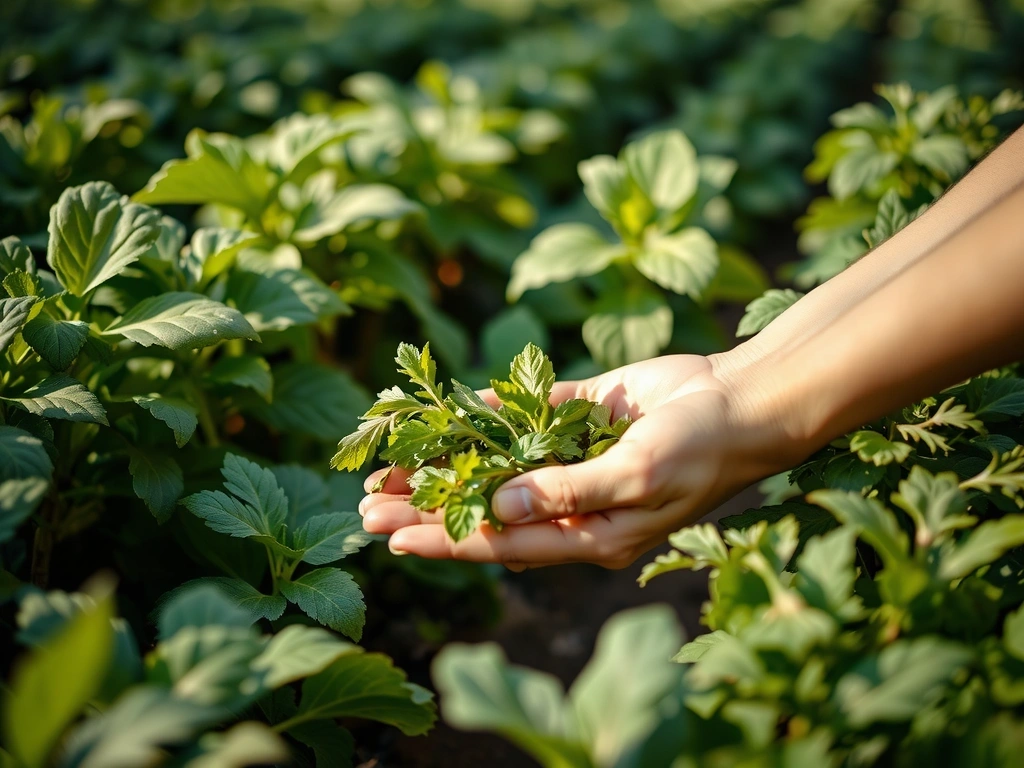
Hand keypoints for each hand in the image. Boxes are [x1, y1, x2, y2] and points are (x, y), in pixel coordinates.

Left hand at [359, 351, 793, 568]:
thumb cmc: (700, 450)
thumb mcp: (637, 475)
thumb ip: (568, 492)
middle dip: (428, 508)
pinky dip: (489, 413)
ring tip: (387, 466)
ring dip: (445, 464)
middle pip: (486, 509)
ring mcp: (574, 459)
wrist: (741, 400)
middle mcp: (572, 502)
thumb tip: (499, 507)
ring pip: (495, 465)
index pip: (502, 543)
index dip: (446, 539)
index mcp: (589, 534)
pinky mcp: (581, 417)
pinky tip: (450, 412)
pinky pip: (526, 416)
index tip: (392, 538)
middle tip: (366, 509)